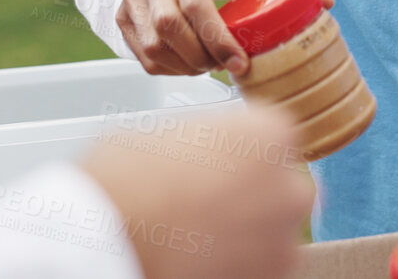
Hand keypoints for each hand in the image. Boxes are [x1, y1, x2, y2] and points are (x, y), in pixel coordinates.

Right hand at [80, 106, 313, 278]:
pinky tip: (200, 259)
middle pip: (282, 186)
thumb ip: (201, 139)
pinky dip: (238, 266)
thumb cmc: (124, 183)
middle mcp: (288, 187)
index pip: (273, 136)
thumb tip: (197, 151)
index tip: (219, 163)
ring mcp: (282, 241)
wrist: (108, 244)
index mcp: (270, 133)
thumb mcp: (160, 132)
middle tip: (209, 202)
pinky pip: (260, 268)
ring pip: (273, 233)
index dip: (240, 150)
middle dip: (254, 195)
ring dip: (246, 234)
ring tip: (198, 237)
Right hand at [116, 0, 332, 76]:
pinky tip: (190, 63)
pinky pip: (142, 55)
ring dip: (185, 66)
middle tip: (227, 66)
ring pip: (152, 46)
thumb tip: (327, 0)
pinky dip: (169, 68)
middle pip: (168, 28)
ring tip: (210, 64)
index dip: (218, 40)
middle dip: (202, 57)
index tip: (241, 63)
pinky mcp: (121, 15)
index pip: (195, 4)